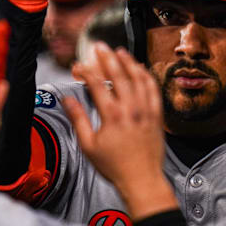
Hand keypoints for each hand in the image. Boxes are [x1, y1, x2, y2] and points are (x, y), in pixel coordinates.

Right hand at [62, 43, 177, 219]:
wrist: (142, 179)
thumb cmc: (114, 165)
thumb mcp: (88, 146)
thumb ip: (78, 119)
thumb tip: (68, 100)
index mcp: (112, 115)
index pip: (96, 84)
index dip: (86, 71)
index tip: (78, 65)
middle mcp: (131, 108)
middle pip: (118, 75)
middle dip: (107, 57)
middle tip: (99, 46)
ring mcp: (146, 110)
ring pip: (138, 78)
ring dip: (128, 62)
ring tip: (120, 51)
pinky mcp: (157, 115)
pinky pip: (153, 89)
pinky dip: (146, 76)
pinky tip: (140, 69)